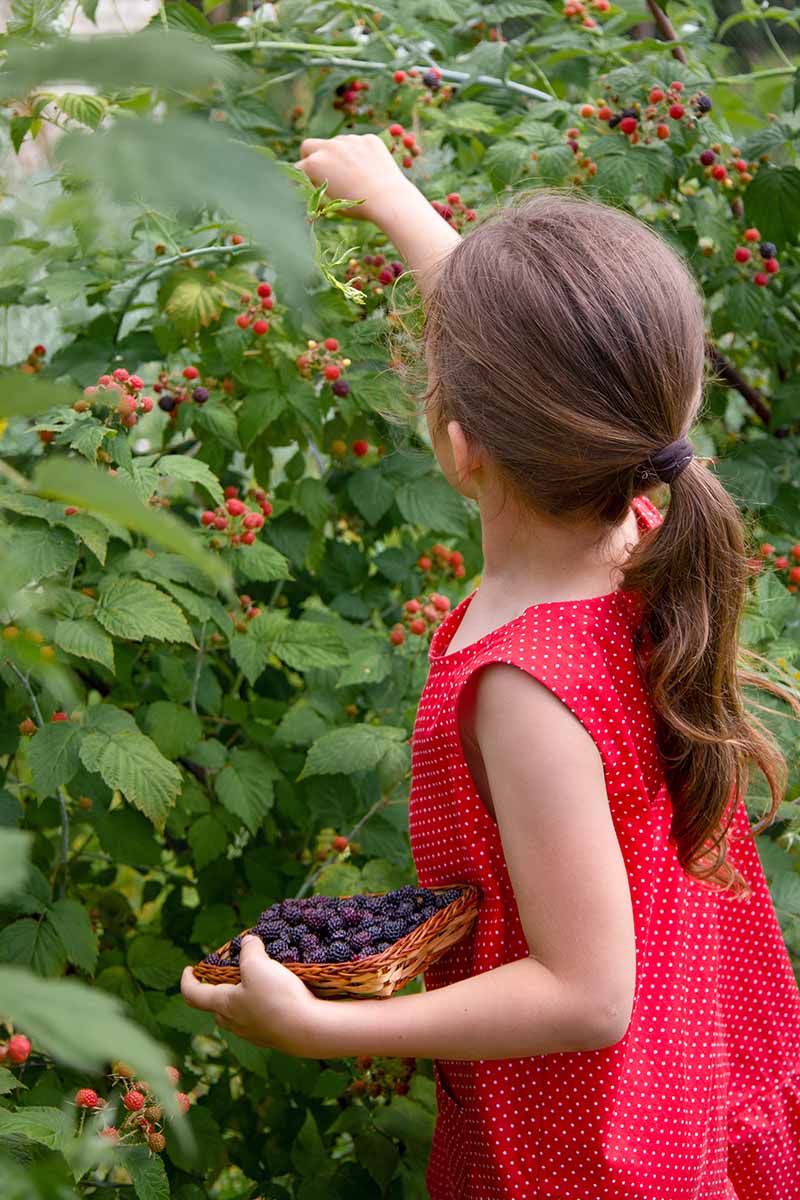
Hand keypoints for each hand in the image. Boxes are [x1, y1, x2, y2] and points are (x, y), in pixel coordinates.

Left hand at [180, 935, 322, 1053]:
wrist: (309, 1029)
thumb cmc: (277, 996)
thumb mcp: (258, 964)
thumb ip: (249, 950)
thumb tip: (247, 943)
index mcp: (223, 1005)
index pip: (194, 995)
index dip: (187, 981)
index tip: (189, 968)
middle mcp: (235, 1023)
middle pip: (217, 1006)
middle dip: (218, 989)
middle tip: (228, 973)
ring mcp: (255, 1033)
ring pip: (240, 1014)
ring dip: (243, 997)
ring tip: (257, 980)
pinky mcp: (274, 1036)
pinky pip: (261, 1018)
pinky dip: (263, 1004)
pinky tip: (279, 993)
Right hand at [296, 133, 411, 223]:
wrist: (389, 199)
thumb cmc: (358, 207)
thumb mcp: (331, 203)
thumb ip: (316, 191)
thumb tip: (309, 189)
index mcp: (315, 164)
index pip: (297, 168)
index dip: (301, 179)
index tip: (306, 185)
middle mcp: (329, 147)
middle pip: (308, 146)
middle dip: (309, 157)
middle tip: (319, 169)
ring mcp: (349, 140)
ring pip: (335, 144)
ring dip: (337, 155)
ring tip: (352, 175)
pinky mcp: (368, 139)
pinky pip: (358, 144)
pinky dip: (359, 154)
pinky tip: (368, 169)